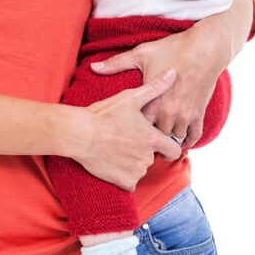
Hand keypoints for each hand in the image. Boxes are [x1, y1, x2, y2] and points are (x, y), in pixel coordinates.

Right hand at [76, 70, 181, 189]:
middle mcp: (147, 157)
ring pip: (140, 169)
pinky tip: (112, 161)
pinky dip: (123, 175)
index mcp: (153, 138)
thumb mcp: (130, 97)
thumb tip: (173, 72)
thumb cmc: (104, 114)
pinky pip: (130, 182)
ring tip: (116, 148)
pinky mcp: (123, 182)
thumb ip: (155, 87)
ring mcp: (136, 171)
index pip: (174, 150)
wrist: (79, 133)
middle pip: (153, 158)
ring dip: (133, 162)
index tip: (158, 142)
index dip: (168, 146)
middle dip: (143, 151)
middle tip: (126, 139)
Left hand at [91, 23, 222, 148]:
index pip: (138, 128)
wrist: (205, 47)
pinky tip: (181, 140)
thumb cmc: (172, 49)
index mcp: (153, 101)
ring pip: (175, 139)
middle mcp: (169, 112)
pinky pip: (194, 136)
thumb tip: (93, 67)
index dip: (131, 132)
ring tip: (158, 143)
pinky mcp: (199, 112)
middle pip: (156, 137)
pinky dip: (188, 141)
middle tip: (139, 143)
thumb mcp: (141, 54)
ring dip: (168, 141)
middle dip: (148, 141)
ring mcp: (186, 114)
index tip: (123, 133)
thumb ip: (116, 64)